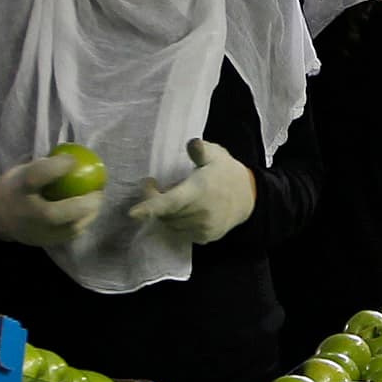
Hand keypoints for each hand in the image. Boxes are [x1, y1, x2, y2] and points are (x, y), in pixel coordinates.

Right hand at [0, 155, 104, 246]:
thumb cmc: (17, 187)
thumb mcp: (25, 171)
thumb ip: (45, 167)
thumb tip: (76, 158)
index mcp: (17, 188)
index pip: (36, 176)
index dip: (58, 166)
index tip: (74, 159)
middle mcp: (24, 213)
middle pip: (54, 213)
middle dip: (83, 203)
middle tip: (98, 191)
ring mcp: (34, 232)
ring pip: (65, 229)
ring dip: (88, 215)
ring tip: (98, 201)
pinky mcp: (44, 242)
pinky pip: (69, 234)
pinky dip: (82, 223)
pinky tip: (89, 213)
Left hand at [128, 139, 255, 243]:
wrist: (249, 198)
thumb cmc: (227, 173)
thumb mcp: (217, 155)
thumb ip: (202, 150)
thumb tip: (192, 144)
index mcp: (198, 191)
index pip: (171, 202)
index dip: (150, 207)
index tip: (132, 213)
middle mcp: (200, 213)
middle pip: (165, 213)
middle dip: (155, 200)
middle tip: (156, 185)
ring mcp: (202, 228)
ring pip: (170, 223)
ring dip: (166, 212)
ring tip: (177, 196)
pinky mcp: (204, 238)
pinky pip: (180, 231)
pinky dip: (176, 221)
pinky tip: (186, 209)